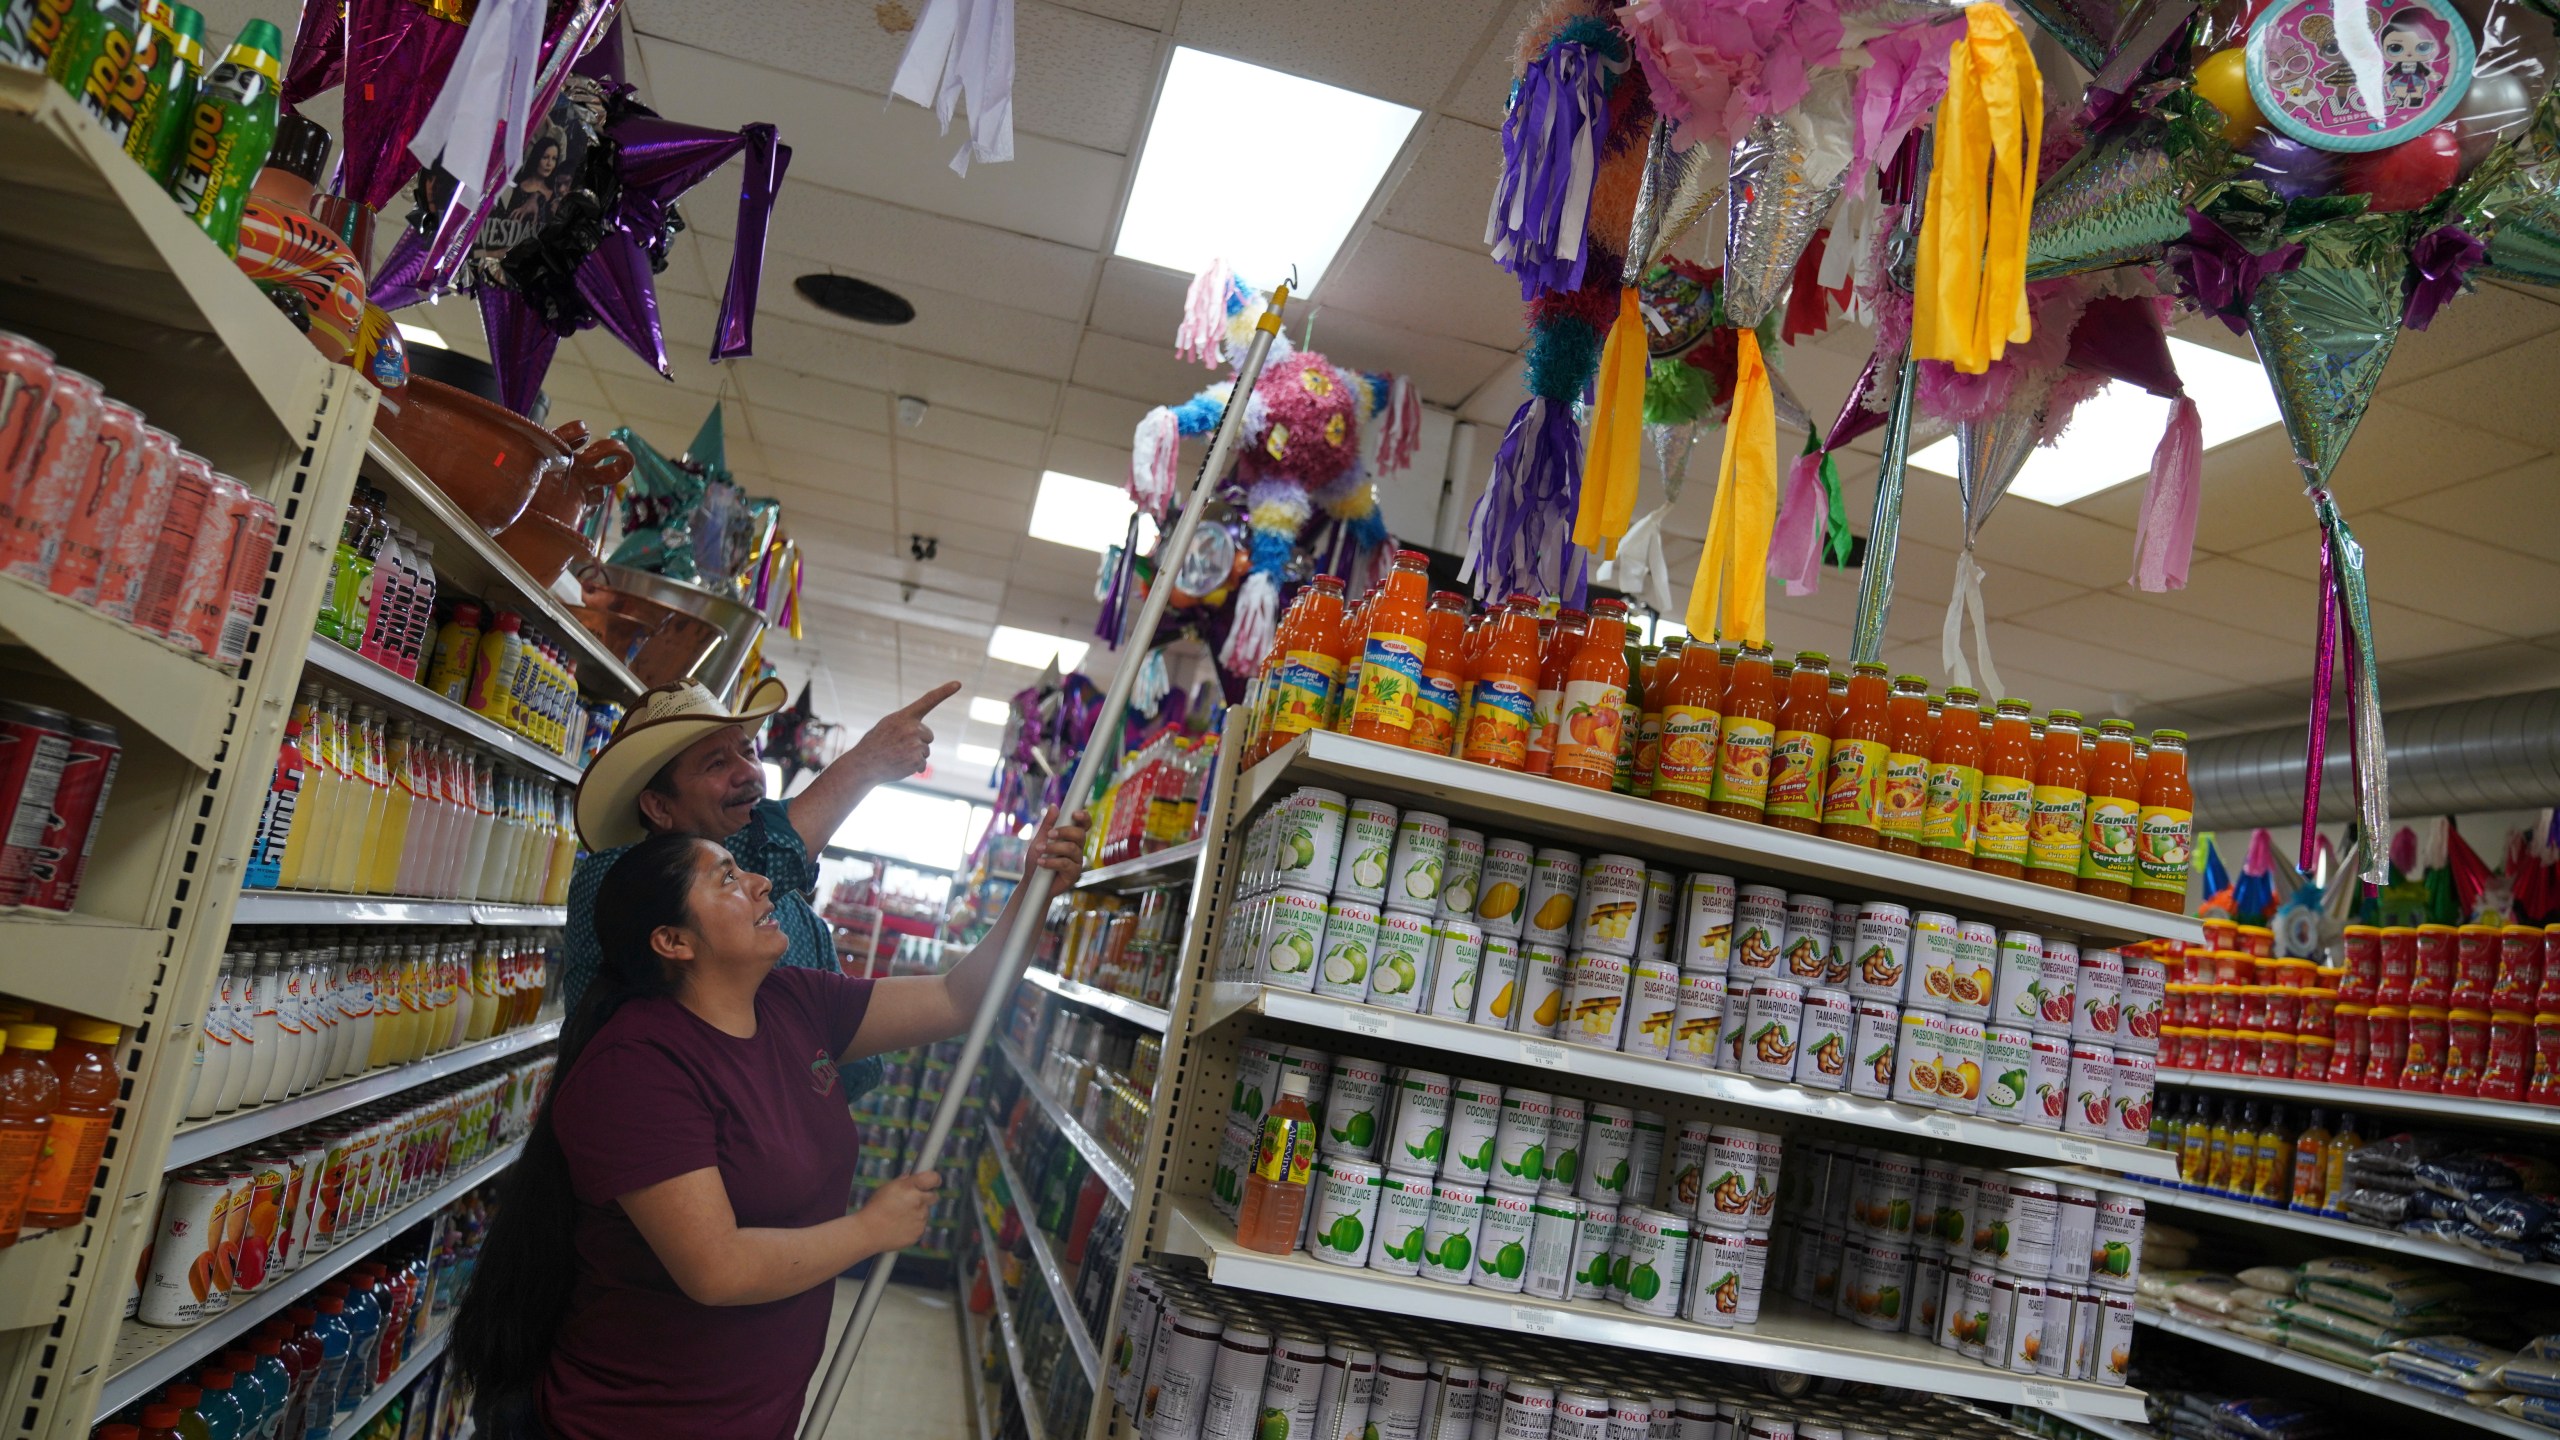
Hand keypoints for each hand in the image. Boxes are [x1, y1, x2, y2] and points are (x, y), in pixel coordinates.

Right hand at [844, 683, 959, 786]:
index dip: (944, 691)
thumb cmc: (875, 744)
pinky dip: (914, 767)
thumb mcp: (888, 725)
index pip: (928, 700)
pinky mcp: (916, 760)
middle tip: (899, 746)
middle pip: (928, 736)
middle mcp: (911, 728)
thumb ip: (906, 724)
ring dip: (915, 756)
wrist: (863, 765)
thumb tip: (925, 736)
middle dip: (918, 742)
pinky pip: (923, 764)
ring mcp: (914, 744)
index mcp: (904, 716)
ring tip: (897, 756)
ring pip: (926, 751)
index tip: (958, 683)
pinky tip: (899, 765)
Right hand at [858, 1170, 941, 1252]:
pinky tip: (899, 1226)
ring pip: (925, 1212)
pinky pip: (920, 1226)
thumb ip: (904, 1181)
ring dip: (917, 1213)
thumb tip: (914, 1175)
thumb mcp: (887, 1188)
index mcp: (909, 1187)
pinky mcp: (919, 1232)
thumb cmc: (874, 1208)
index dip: (935, 1179)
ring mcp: (920, 1218)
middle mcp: (917, 1201)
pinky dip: (913, 1226)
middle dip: (926, 1197)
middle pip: (934, 1196)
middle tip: (913, 1200)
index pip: (933, 1178)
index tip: (934, 1181)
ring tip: (898, 1217)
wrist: (867, 1233)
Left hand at [1028, 806, 1088, 886]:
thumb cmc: (1038, 859)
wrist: (1031, 882)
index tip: (1075, 814)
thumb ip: (1048, 824)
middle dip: (1064, 831)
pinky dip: (1051, 862)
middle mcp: (1077, 848)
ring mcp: (1077, 861)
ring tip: (1039, 849)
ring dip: (1053, 848)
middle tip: (1050, 834)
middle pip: (1080, 834)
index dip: (1084, 817)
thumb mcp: (1040, 839)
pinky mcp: (1073, 874)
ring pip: (1071, 849)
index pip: (1083, 824)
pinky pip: (1066, 864)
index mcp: (1071, 837)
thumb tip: (1054, 806)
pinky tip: (1041, 862)